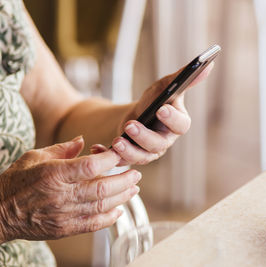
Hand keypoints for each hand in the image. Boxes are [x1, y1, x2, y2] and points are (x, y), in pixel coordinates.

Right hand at [0, 136, 140, 241]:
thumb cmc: (16, 182)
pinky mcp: (65, 229)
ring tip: (133, 189)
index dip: (110, 159)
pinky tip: (119, 210)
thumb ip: (62, 149)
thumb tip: (83, 140)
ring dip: (122, 197)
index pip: (91, 166)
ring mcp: (64, 213)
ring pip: (102, 205)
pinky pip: (93, 224)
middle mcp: (61, 194)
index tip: (119, 154)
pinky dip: (109, 218)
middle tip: (136, 174)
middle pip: (102, 187)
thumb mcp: (34, 157)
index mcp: (54, 173)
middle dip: (124, 180)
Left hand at [90, 63, 213, 165]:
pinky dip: (108, 156)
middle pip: (158, 144)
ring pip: (141, 157)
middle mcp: (165, 141)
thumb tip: (208, 64)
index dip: (172, 119)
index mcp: (177, 124)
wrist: (136, 115)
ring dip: (128, 150)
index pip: (180, 125)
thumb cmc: (153, 101)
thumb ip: (185, 78)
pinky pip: (122, 161)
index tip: (161, 109)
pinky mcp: (132, 158)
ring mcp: (149, 153)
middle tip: (131, 125)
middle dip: (144, 137)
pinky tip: (97, 148)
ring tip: (116, 142)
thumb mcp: (165, 86)